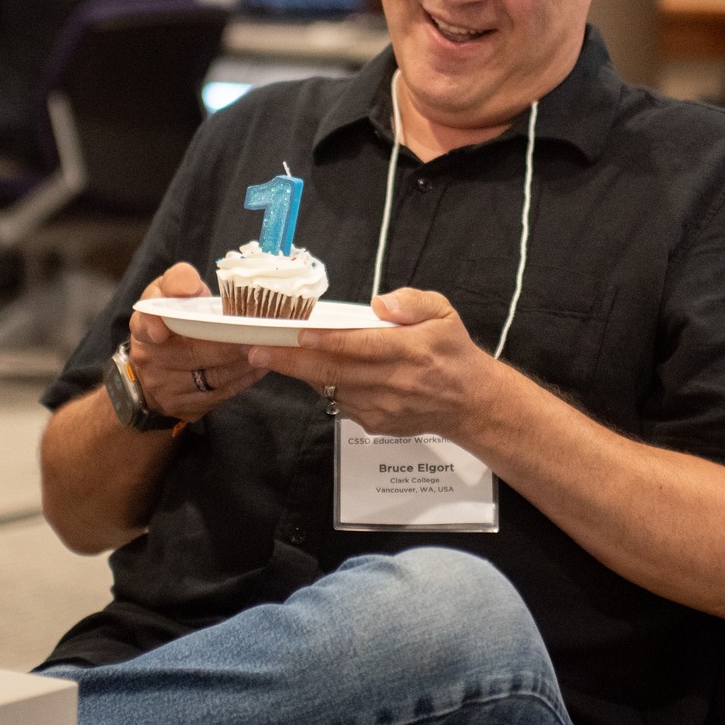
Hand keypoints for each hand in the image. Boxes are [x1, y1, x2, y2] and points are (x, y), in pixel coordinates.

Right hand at [125, 262, 266, 422]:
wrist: (156, 370)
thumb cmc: (173, 320)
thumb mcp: (170, 293)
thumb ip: (179, 280)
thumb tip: (188, 285)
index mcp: (145, 325)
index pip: (144, 323)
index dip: (152, 325)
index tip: (160, 330)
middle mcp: (150, 360)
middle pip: (192, 353)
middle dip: (227, 344)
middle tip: (257, 333)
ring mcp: (166, 389)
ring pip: (212, 377)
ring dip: (243, 362)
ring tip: (267, 347)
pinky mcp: (186, 408)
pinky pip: (221, 394)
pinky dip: (245, 379)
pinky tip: (262, 365)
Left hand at [246, 288, 508, 438]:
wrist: (468, 403)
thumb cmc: (452, 352)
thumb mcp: (445, 313)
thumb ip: (413, 301)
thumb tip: (380, 303)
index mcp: (411, 351)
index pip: (361, 345)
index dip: (325, 340)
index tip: (295, 333)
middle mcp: (394, 381)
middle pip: (334, 371)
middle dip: (290, 362)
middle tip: (256, 351)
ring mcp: (382, 407)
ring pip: (331, 389)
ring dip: (300, 374)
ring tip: (270, 357)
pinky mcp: (375, 423)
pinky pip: (340, 403)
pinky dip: (323, 387)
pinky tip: (313, 372)